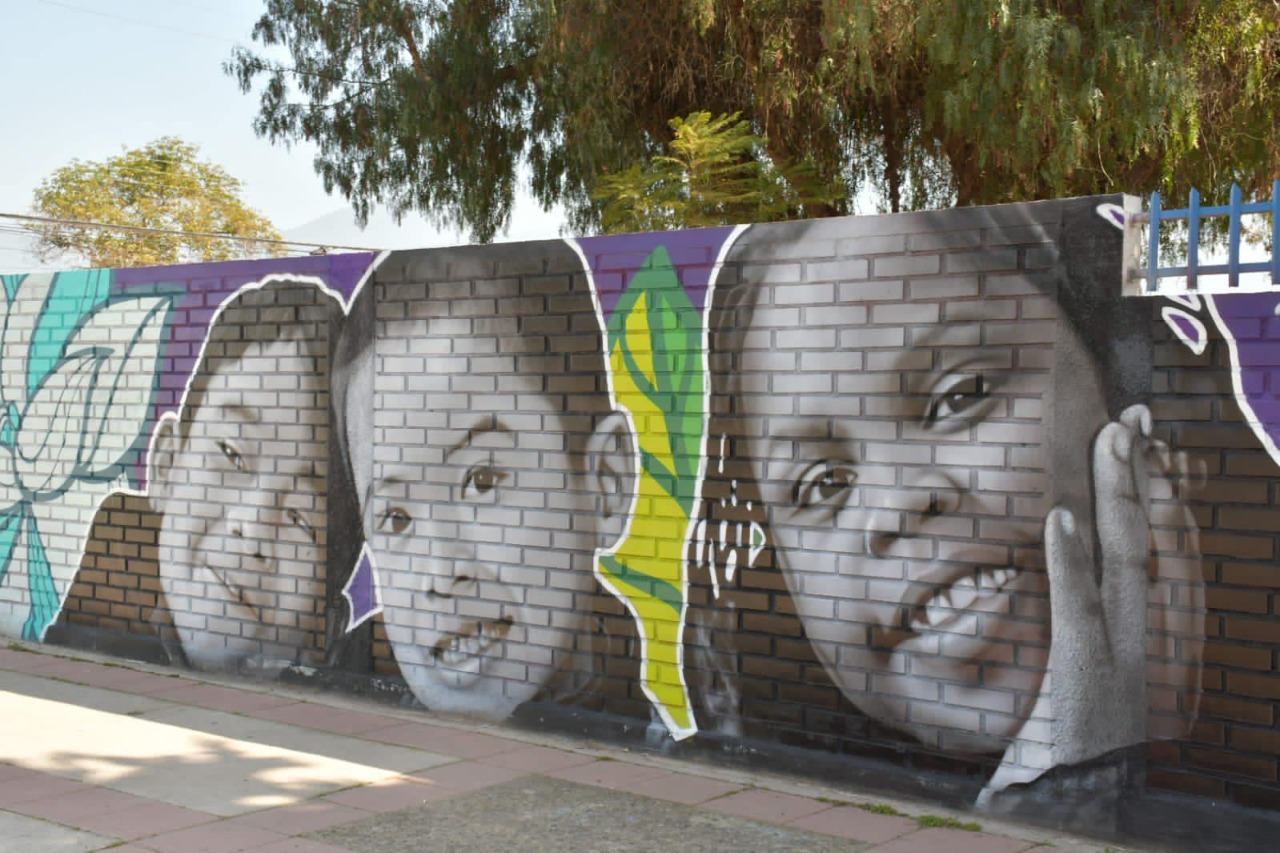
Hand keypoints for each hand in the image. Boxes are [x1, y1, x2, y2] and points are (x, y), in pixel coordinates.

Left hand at [1043, 403, 1203, 767]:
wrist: (1078, 814)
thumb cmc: (1070, 753)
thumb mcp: (1086, 686)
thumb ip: (1086, 634)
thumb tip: (1073, 581)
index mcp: (1145, 642)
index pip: (1154, 554)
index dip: (1150, 495)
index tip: (1141, 442)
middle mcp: (1144, 643)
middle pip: (1148, 544)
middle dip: (1141, 477)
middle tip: (1134, 417)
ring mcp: (1121, 660)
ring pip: (1125, 563)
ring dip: (1117, 497)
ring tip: (1111, 439)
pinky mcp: (1085, 680)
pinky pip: (1078, 611)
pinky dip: (1068, 561)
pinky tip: (1058, 516)